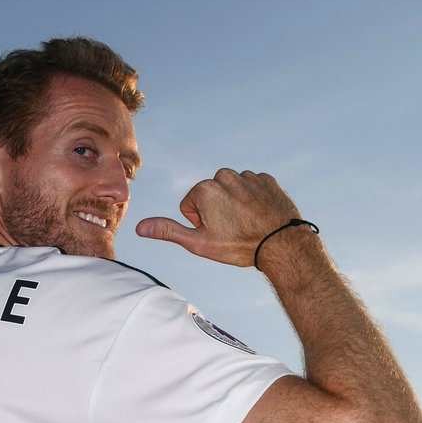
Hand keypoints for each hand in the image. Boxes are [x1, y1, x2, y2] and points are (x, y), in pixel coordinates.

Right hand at [136, 169, 302, 265]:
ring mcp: (248, 176)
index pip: (190, 205)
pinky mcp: (267, 180)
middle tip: (233, 230)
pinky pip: (253, 188)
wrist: (282, 244)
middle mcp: (225, 176)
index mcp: (205, 188)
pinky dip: (254, 200)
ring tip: (248, 224)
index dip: (201, 223)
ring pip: (232, 191)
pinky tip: (260, 216)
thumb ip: (168, 231)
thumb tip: (140, 227)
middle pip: (210, 195)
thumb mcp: (199, 243)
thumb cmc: (238, 246)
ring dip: (235, 205)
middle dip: (217, 210)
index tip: (218, 232)